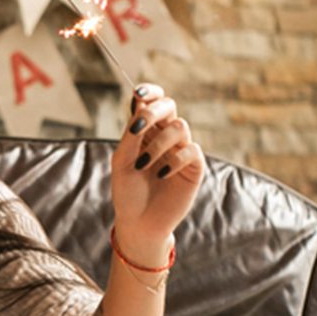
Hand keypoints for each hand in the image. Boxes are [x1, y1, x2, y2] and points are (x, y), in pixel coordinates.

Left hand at [111, 84, 205, 262]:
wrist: (139, 222)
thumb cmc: (127, 192)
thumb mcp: (122, 161)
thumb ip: (131, 135)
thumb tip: (139, 106)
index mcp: (145, 131)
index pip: (153, 102)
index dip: (150, 92)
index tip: (138, 94)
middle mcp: (165, 136)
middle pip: (169, 107)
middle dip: (154, 112)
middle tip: (139, 127)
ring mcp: (181, 150)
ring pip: (180, 127)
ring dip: (159, 143)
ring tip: (143, 165)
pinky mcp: (194, 167)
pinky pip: (192, 150)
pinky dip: (174, 160)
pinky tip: (160, 174)